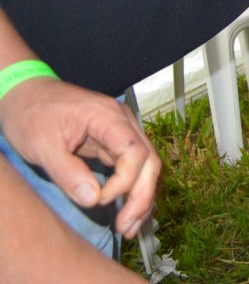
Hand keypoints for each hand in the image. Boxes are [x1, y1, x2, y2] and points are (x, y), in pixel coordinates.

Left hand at [0, 77, 160, 238]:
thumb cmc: (31, 114)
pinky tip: (126, 211)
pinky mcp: (113, 143)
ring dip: (141, 197)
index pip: (135, 151)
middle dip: (142, 196)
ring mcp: (121, 132)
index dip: (124, 182)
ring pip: (146, 166)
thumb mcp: (42, 145)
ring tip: (128, 227)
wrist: (25, 94)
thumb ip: (67, 172)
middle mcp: (123, 122)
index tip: (100, 201)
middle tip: (126, 227)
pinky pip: (132, 167)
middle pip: (149, 160)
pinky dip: (132, 190)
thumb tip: (93, 199)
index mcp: (108, 117)